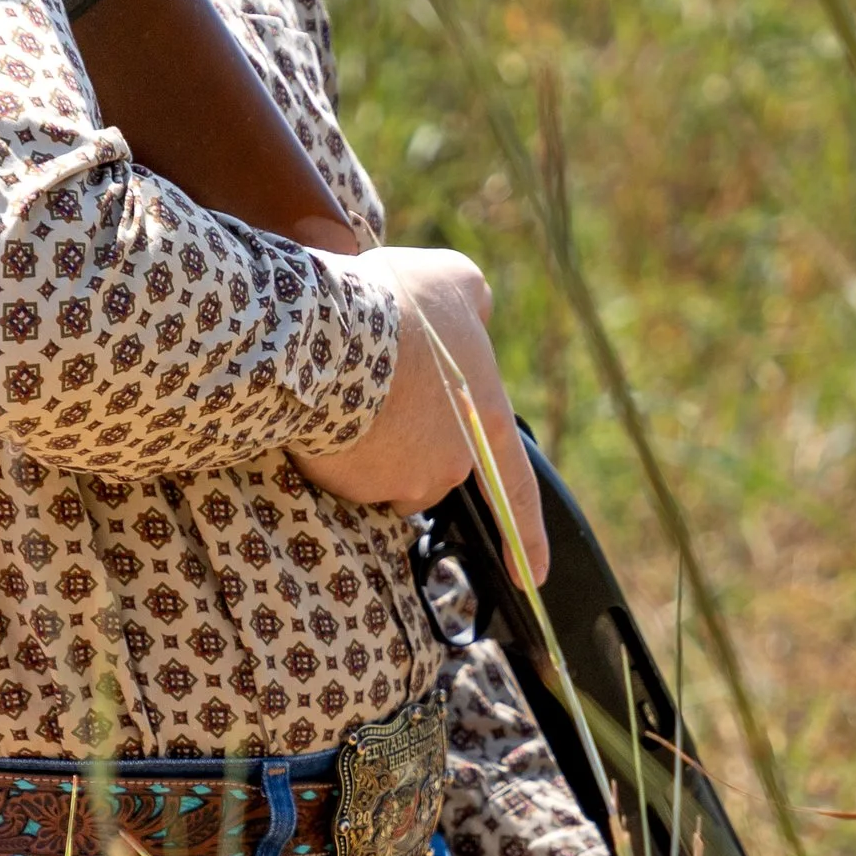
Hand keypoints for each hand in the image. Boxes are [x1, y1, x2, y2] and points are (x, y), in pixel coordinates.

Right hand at [292, 243, 550, 581]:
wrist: (332, 336)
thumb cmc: (398, 304)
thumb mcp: (452, 280)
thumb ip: (472, 301)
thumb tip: (476, 311)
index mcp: (485, 419)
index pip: (514, 486)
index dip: (525, 532)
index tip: (532, 576)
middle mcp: (452, 461)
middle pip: (432, 466)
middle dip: (408, 440)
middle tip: (379, 388)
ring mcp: (402, 479)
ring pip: (385, 474)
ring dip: (370, 445)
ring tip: (347, 392)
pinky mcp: (354, 486)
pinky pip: (346, 473)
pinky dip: (336, 449)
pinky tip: (324, 410)